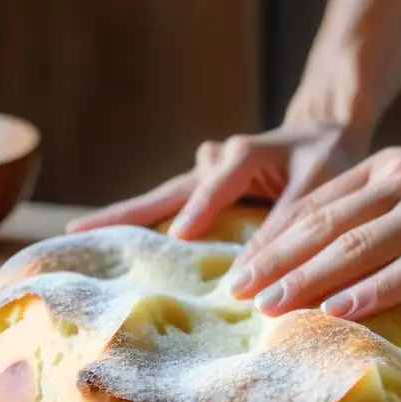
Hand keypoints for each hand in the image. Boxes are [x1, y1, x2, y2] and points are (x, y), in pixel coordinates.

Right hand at [66, 122, 370, 238]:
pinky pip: (174, 207)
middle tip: (73, 235)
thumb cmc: (327, 157)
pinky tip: (128, 249)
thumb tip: (252, 270)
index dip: (195, 215)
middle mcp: (214, 162)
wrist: (324, 131)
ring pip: (163, 200)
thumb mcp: (317, 185)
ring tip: (86, 243)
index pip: (211, 190)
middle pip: (163, 194)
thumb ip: (287, 222)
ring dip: (130, 221)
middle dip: (121, 215)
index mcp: (241, 156)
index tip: (175, 240)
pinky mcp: (206, 187)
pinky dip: (153, 225)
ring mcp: (204, 173)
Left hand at [225, 145, 400, 320]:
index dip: (273, 241)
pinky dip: (379, 287)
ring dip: (313, 277)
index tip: (238, 273)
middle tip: (236, 294)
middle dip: (277, 261)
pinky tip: (345, 309)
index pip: (317, 206)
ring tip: (273, 306)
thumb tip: (330, 261)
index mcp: (394, 169)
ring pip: (365, 244)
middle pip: (329, 224)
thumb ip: (386, 214)